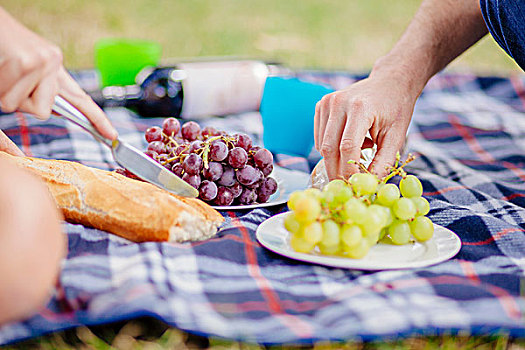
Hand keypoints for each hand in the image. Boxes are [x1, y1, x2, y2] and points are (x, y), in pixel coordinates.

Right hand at [0, 8, 116, 155]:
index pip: (82, 100)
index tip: (113, 136)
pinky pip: (8, 96)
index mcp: (56, 69)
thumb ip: (43, 90)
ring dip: (6, 94)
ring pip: (20, 105)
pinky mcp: (27, 63)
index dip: (99, 120)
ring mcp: (42, 64)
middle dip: (23, 103)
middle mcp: (54, 65)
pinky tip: (1, 67)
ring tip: (4, 72)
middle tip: (11, 81)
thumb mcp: (30, 70)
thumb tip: (50, 110)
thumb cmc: (6, 50)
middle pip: (43, 111)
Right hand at [314, 72, 417, 179]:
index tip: (354, 186)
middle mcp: (339, 102)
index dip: (349, 170)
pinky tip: (350, 140)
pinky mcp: (321, 105)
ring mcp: (327, 103)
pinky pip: (319, 138)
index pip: (347, 147)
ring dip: (336, 159)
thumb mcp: (395, 137)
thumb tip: (370, 184)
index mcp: (360, 108)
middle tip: (346, 186)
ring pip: (322, 145)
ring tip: (359, 152)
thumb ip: (383, 162)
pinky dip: (332, 147)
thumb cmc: (395, 109)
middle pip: (329, 148)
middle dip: (336, 171)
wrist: (390, 82)